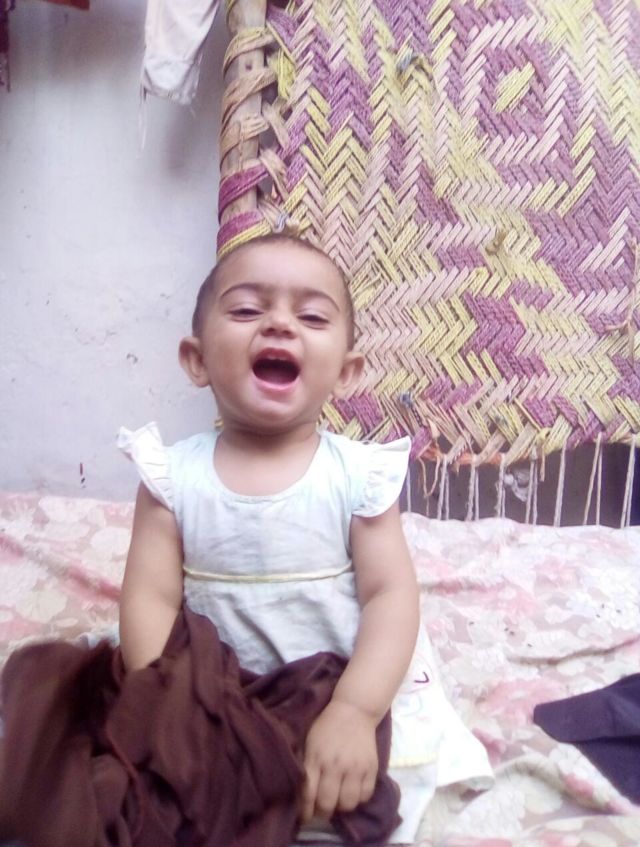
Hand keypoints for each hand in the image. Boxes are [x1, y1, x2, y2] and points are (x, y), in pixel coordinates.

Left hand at [301, 699, 378, 821]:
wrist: (354, 711)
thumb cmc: (327, 727)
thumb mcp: (310, 743)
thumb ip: (306, 766)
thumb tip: (301, 794)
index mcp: (316, 758)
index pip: (308, 794)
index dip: (305, 811)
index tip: (305, 816)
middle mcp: (335, 765)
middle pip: (328, 803)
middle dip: (323, 812)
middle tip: (323, 809)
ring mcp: (355, 767)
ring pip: (348, 804)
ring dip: (342, 806)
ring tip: (339, 799)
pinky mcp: (371, 768)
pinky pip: (366, 795)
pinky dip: (359, 798)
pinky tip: (353, 791)